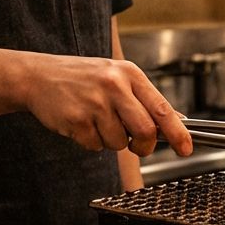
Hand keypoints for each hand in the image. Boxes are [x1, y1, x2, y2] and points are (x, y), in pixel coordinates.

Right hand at [19, 53, 192, 156]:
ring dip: (113, 142)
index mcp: (130, 75)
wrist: (38, 76)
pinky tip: (82, 124)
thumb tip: (177, 120)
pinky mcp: (76, 119)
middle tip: (138, 146)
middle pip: (145, 131)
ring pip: (120, 142)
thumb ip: (146, 99)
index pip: (162, 109)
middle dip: (144, 146)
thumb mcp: (118, 77)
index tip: (186, 149)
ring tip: (99, 123)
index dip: (178, 133)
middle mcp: (114, 86)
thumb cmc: (84, 78)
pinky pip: (95, 146)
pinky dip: (92, 142)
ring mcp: (94, 103)